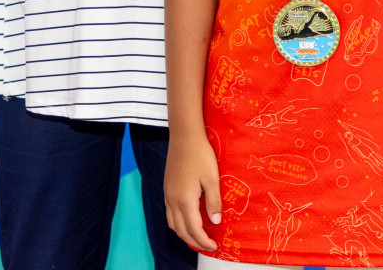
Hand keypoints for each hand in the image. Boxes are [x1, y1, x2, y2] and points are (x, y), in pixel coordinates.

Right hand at [165, 134, 221, 250]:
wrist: (184, 136)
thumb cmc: (201, 155)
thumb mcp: (212, 179)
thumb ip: (214, 202)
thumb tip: (215, 222)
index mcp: (185, 200)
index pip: (193, 229)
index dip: (204, 241)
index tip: (215, 246)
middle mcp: (173, 200)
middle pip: (181, 230)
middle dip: (194, 242)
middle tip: (208, 246)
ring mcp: (167, 194)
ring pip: (172, 223)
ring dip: (184, 234)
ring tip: (198, 237)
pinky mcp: (167, 188)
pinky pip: (170, 214)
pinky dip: (178, 223)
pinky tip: (188, 220)